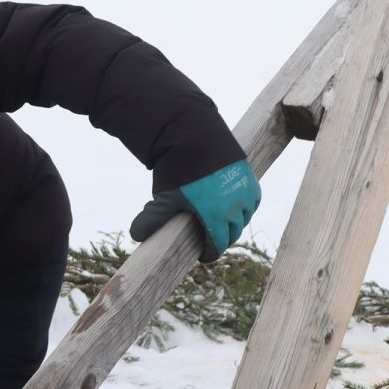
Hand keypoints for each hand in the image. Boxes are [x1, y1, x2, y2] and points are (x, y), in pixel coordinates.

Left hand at [130, 158, 259, 262]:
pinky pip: (252, 200)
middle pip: (233, 233)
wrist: (195, 134)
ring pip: (244, 217)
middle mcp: (236, 207)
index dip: (209, 253)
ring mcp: (245, 191)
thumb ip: (151, 219)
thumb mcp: (164, 197)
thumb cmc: (178, 169)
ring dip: (234, 224)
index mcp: (216, 217)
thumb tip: (136, 236)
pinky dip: (244, 207)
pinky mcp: (249, 176)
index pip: (219, 246)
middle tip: (210, 240)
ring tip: (221, 223)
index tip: (202, 255)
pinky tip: (234, 206)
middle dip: (221, 239)